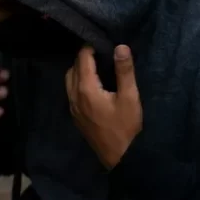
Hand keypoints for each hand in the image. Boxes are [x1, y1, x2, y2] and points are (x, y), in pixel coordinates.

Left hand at [65, 45, 142, 169]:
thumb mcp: (130, 97)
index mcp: (86, 89)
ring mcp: (73, 108)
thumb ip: (124, 71)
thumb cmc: (127, 127)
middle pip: (73, 67)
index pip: (82, 58)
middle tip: (102, 51)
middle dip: (84, 56)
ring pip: (69, 80)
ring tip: (98, 65)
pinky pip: (71, 91)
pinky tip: (94, 83)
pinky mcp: (76, 116)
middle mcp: (74, 96)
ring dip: (80, 69)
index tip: (102, 40)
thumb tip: (120, 46)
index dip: (91, 46)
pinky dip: (78, 81)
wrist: (121, 159)